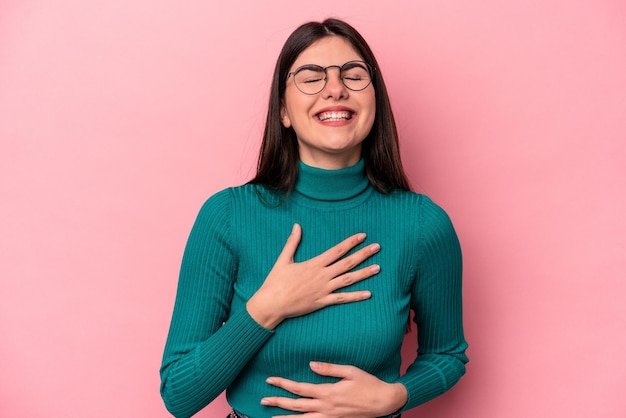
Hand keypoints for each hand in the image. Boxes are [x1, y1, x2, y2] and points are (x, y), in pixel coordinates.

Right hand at [247, 224, 379, 328]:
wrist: (272, 303)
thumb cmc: (275, 282)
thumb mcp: (283, 259)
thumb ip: (292, 242)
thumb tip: (297, 225)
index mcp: (314, 264)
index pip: (337, 250)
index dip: (351, 242)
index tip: (363, 236)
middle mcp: (322, 275)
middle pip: (347, 263)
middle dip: (363, 254)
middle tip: (377, 247)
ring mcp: (324, 289)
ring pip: (348, 280)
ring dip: (364, 273)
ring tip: (378, 268)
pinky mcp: (322, 302)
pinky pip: (342, 299)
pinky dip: (356, 296)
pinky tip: (368, 294)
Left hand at [261, 361, 407, 417]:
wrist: (384, 402)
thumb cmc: (368, 384)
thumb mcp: (350, 371)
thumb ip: (330, 368)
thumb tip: (311, 365)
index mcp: (328, 392)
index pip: (299, 388)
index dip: (283, 384)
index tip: (270, 380)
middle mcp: (326, 407)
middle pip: (296, 405)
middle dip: (278, 402)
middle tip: (263, 399)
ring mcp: (330, 417)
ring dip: (286, 417)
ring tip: (271, 416)